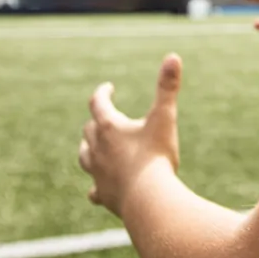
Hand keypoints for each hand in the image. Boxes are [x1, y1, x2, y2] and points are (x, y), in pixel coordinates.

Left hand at [79, 54, 181, 217]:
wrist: (149, 201)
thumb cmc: (156, 157)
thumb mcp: (165, 118)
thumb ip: (168, 87)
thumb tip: (173, 56)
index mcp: (109, 127)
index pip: (98, 103)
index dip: (103, 93)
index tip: (109, 88)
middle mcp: (97, 149)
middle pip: (89, 130)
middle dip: (97, 121)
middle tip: (106, 118)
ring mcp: (98, 174)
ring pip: (85, 156)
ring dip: (89, 149)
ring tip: (95, 148)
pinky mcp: (103, 195)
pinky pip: (94, 190)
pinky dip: (96, 186)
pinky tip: (97, 189)